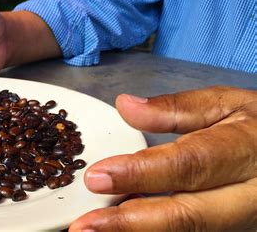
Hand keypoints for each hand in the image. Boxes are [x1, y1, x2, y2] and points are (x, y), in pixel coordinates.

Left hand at [70, 86, 256, 230]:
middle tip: (83, 227)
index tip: (96, 177)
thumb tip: (125, 106)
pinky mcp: (232, 230)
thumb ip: (176, 108)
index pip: (188, 164)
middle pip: (187, 215)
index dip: (140, 173)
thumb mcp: (226, 104)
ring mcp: (242, 220)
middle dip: (130, 223)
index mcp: (244, 151)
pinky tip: (118, 229)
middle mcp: (247, 195)